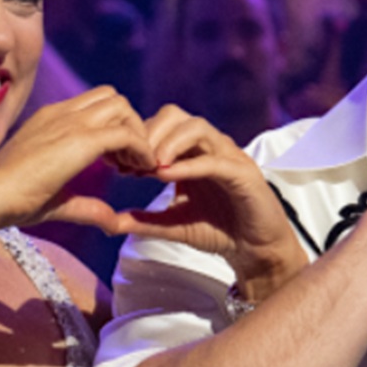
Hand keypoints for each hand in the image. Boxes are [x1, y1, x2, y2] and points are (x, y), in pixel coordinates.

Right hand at [0, 86, 155, 230]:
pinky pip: (126, 133)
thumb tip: (115, 224)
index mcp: (52, 119)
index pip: (96, 103)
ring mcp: (70, 122)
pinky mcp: (80, 140)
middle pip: (114, 99)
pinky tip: (139, 171)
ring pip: (122, 107)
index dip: (115, 128)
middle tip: (128, 162)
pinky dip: (141, 149)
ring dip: (136, 133)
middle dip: (130, 126)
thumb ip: (89, 207)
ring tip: (132, 166)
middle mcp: (62, 113)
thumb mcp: (58, 200)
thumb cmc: (11, 200)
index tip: (117, 162)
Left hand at [110, 105, 306, 282]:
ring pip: (197, 128)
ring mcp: (229, 157)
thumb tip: (111, 221)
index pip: (160, 125)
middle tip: (130, 162)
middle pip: (176, 115)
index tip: (117, 165)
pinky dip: (188, 165)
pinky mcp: (244, 173)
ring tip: (150, 166)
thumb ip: (145, 221)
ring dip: (169, 142)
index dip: (136, 139)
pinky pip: (213, 160)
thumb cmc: (219, 232)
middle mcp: (210, 147)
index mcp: (192, 152)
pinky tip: (165, 176)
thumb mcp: (173, 225)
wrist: (256, 250)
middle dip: (148, 134)